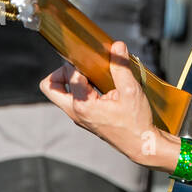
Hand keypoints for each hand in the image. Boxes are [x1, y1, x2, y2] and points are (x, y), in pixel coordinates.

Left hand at [39, 41, 171, 168]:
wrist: (141, 144)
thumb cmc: (136, 122)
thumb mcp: (131, 91)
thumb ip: (121, 67)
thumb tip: (117, 46)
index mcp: (83, 106)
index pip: (69, 76)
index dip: (80, 63)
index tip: (94, 58)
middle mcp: (76, 112)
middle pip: (50, 87)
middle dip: (61, 72)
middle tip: (80, 66)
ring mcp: (78, 116)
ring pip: (60, 94)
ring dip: (71, 80)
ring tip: (92, 73)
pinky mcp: (84, 118)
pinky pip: (72, 100)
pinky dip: (80, 88)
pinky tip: (99, 84)